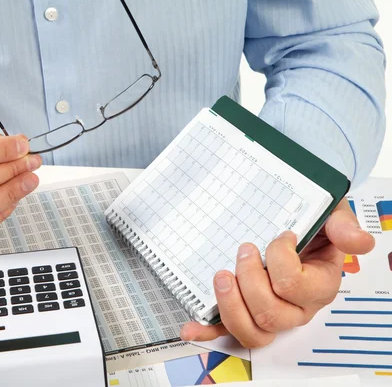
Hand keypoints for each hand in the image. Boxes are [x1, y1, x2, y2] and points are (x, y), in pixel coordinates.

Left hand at [180, 198, 374, 347]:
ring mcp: (270, 315)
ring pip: (251, 331)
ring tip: (221, 276)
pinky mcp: (246, 315)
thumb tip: (358, 241)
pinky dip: (209, 331)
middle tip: (244, 250)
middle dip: (249, 280)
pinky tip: (191, 326)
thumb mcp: (332, 217)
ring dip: (229, 304)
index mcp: (318, 287)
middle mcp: (295, 308)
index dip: (279, 258)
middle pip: (269, 313)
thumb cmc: (313, 225)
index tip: (279, 235)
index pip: (293, 285)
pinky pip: (229, 332)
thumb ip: (343, 226)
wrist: (297, 226)